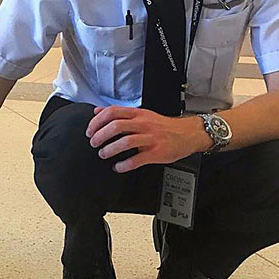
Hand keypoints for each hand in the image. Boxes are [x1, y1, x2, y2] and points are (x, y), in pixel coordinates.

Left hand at [86, 106, 208, 171]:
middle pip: (116, 125)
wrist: (188, 134)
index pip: (112, 112)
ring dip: (110, 149)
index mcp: (138, 114)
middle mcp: (143, 124)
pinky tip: (118, 167)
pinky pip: (137, 159)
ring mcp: (150, 138)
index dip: (97, 121)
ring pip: (125, 141)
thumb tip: (98, 111)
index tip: (90, 130)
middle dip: (100, 135)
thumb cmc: (163, 126)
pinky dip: (124, 164)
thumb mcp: (141, 114)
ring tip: (103, 154)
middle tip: (93, 143)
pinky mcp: (156, 152)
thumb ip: (120, 113)